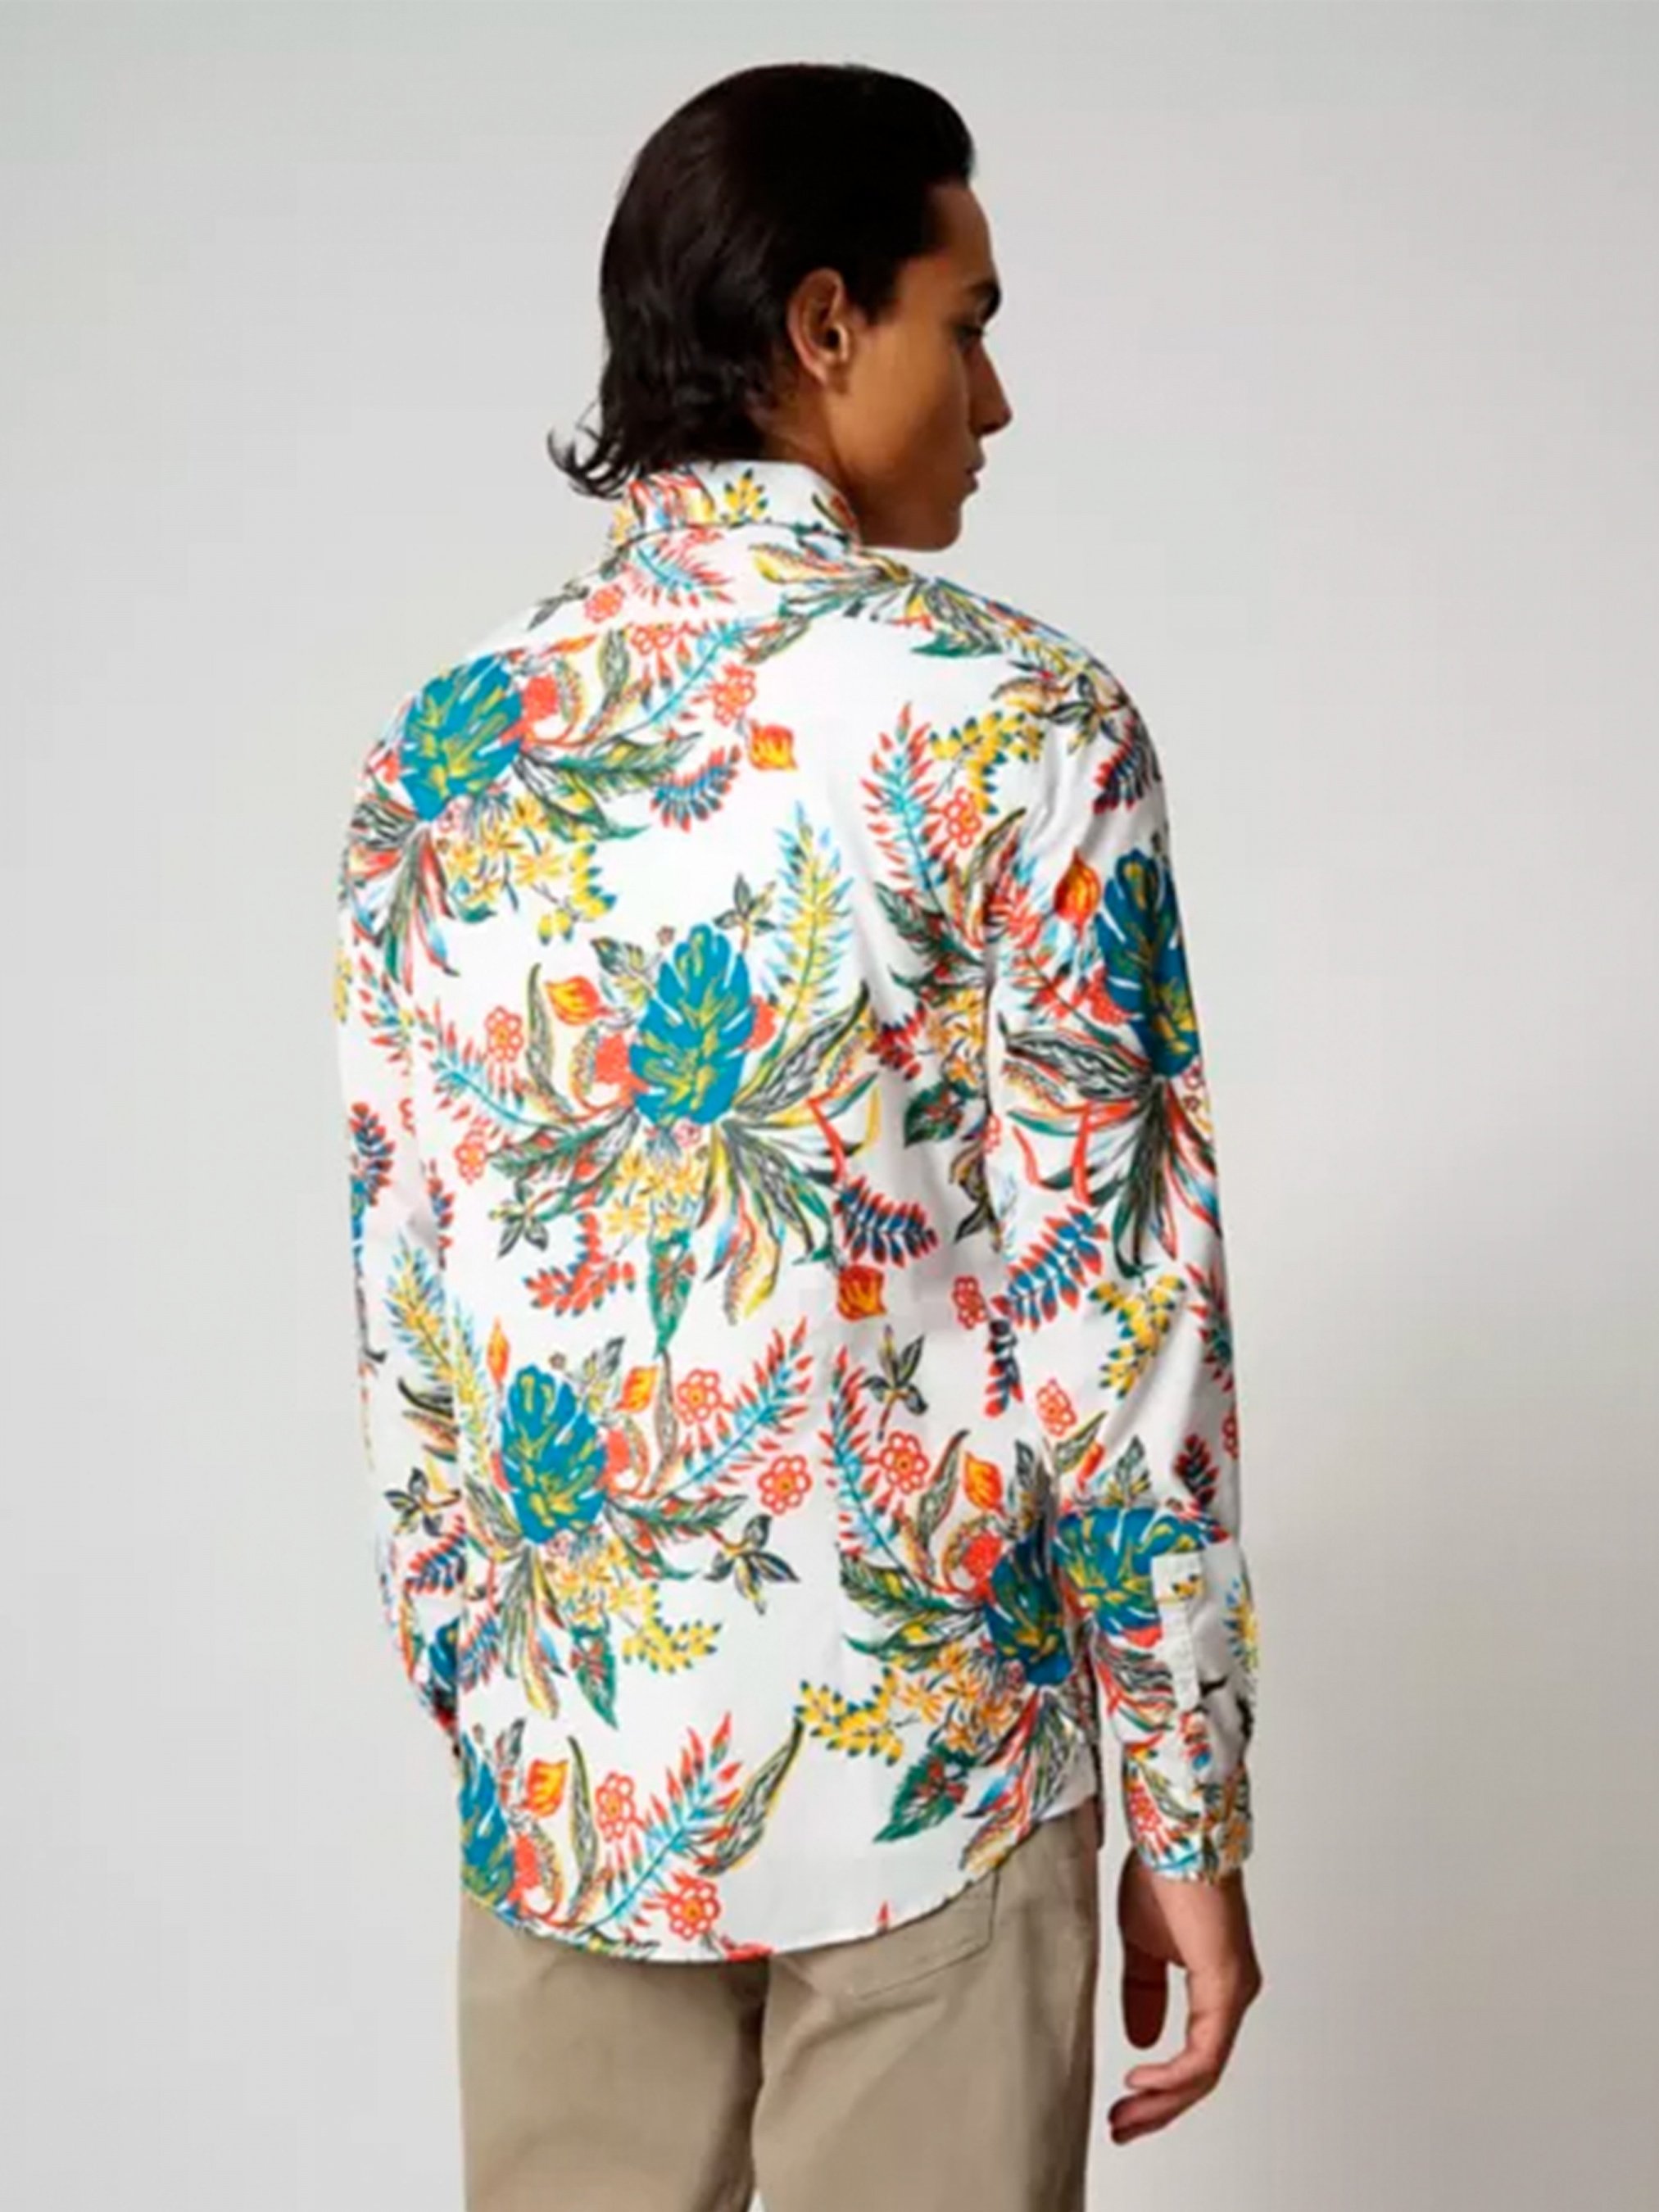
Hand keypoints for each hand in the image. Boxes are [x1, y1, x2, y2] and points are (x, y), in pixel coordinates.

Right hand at [1108, 1847, 1264, 2144]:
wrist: (1175, 1832)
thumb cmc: (1163, 1871)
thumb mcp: (1140, 1943)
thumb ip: (1143, 1991)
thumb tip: (1140, 2041)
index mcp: (1216, 1984)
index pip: (1195, 2055)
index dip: (1160, 2087)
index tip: (1125, 2102)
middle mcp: (1234, 1993)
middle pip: (1201, 2074)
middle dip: (1159, 2108)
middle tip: (1123, 2128)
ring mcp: (1234, 1991)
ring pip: (1205, 2070)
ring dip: (1163, 2100)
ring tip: (1127, 2116)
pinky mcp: (1226, 1984)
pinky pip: (1205, 2051)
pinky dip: (1173, 2073)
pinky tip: (1143, 2078)